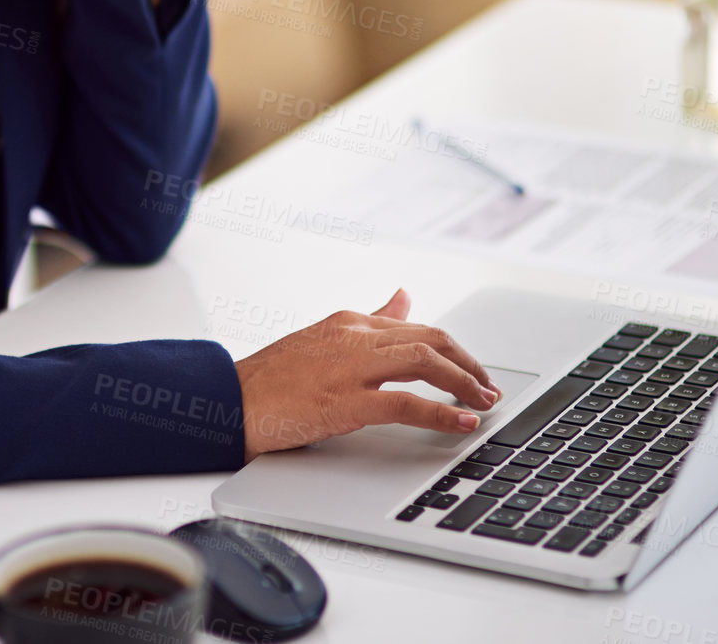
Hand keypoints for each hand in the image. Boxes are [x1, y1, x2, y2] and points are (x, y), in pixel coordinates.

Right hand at [233, 288, 501, 460]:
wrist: (228, 401)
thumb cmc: (271, 378)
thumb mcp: (324, 339)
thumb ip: (369, 320)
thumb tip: (403, 296)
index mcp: (349, 322)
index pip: (417, 327)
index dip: (454, 350)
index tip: (474, 371)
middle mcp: (354, 336)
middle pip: (431, 339)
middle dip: (468, 364)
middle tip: (489, 388)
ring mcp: (349, 366)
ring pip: (425, 360)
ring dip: (464, 382)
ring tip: (485, 403)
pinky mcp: (344, 400)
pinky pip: (405, 402)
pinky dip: (441, 412)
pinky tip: (461, 422)